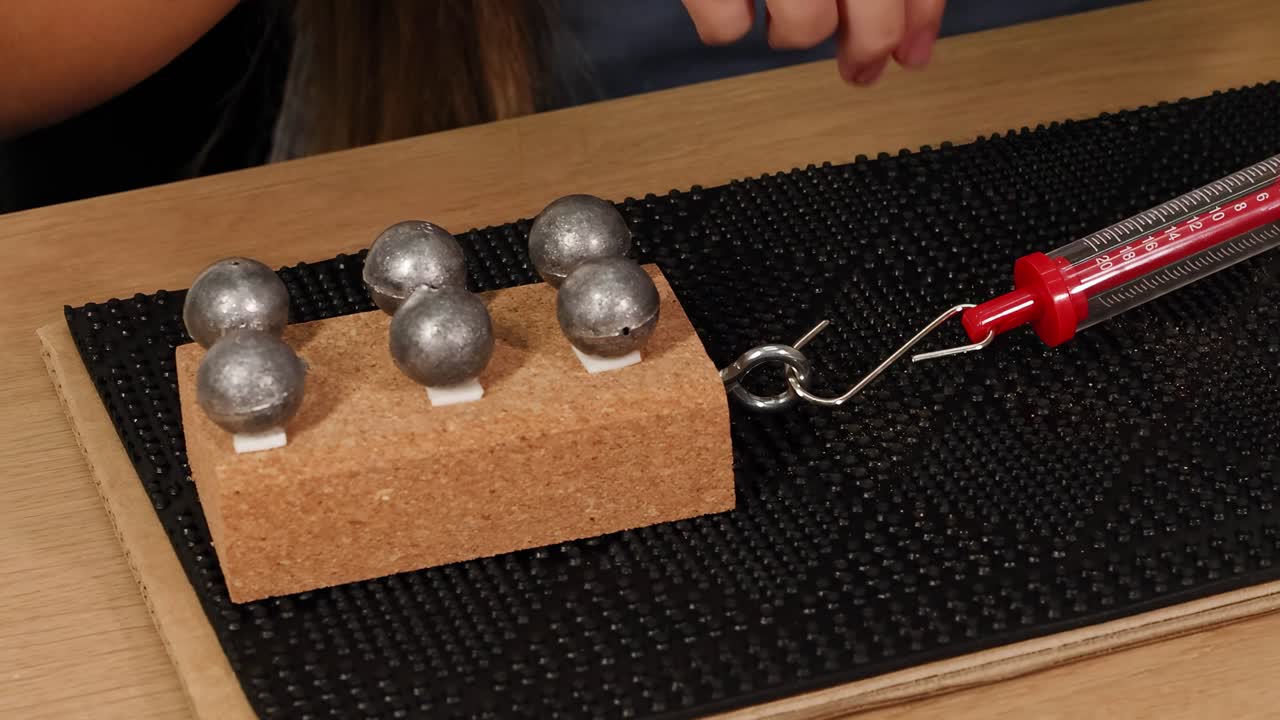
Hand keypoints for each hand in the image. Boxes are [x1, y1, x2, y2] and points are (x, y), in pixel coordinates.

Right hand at [680, 0, 945, 85]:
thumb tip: (913, 48)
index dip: (921, 18)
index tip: (915, 51)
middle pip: (873, 15)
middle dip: (869, 47)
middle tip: (856, 64)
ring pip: (805, 25)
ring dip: (797, 29)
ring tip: (781, 13)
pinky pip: (726, 28)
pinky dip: (728, 25)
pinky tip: (735, 8)